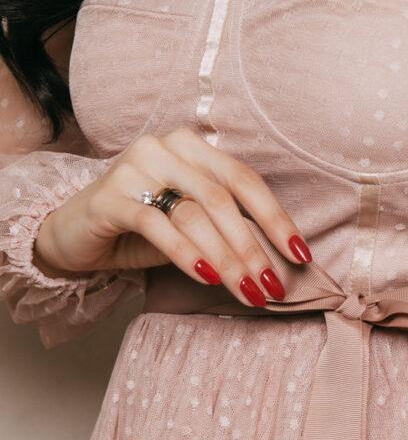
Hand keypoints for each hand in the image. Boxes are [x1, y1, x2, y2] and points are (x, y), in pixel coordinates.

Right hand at [35, 127, 312, 306]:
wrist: (74, 233)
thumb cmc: (143, 230)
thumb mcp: (192, 224)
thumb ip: (227, 229)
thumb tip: (276, 265)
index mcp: (193, 147)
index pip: (245, 180)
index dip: (277, 219)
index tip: (301, 256)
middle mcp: (166, 147)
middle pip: (224, 200)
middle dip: (253, 249)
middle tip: (271, 288)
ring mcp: (135, 167)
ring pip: (195, 215)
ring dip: (227, 260)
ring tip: (246, 293)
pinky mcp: (110, 197)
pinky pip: (158, 227)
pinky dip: (187, 255)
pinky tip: (206, 279)